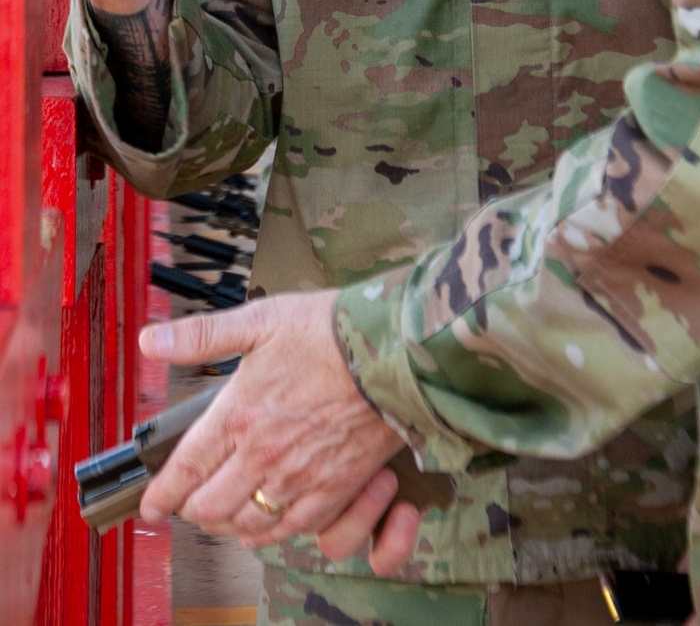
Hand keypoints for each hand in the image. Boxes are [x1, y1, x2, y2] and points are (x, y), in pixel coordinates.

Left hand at [137, 291, 405, 552]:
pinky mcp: (334, 489)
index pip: (185, 470)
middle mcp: (263, 455)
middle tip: (188, 500)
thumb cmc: (330, 330)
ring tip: (223, 512)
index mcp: (238, 414)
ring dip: (227, 523)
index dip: (161, 494)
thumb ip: (201, 335)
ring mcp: (299, 478)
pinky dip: (270, 534)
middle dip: (191, 508)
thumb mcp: (260, 320)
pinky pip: (291, 531)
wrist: (393, 351)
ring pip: (246, 525)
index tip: (151, 503)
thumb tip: (151, 342)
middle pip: (209, 507)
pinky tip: (266, 524)